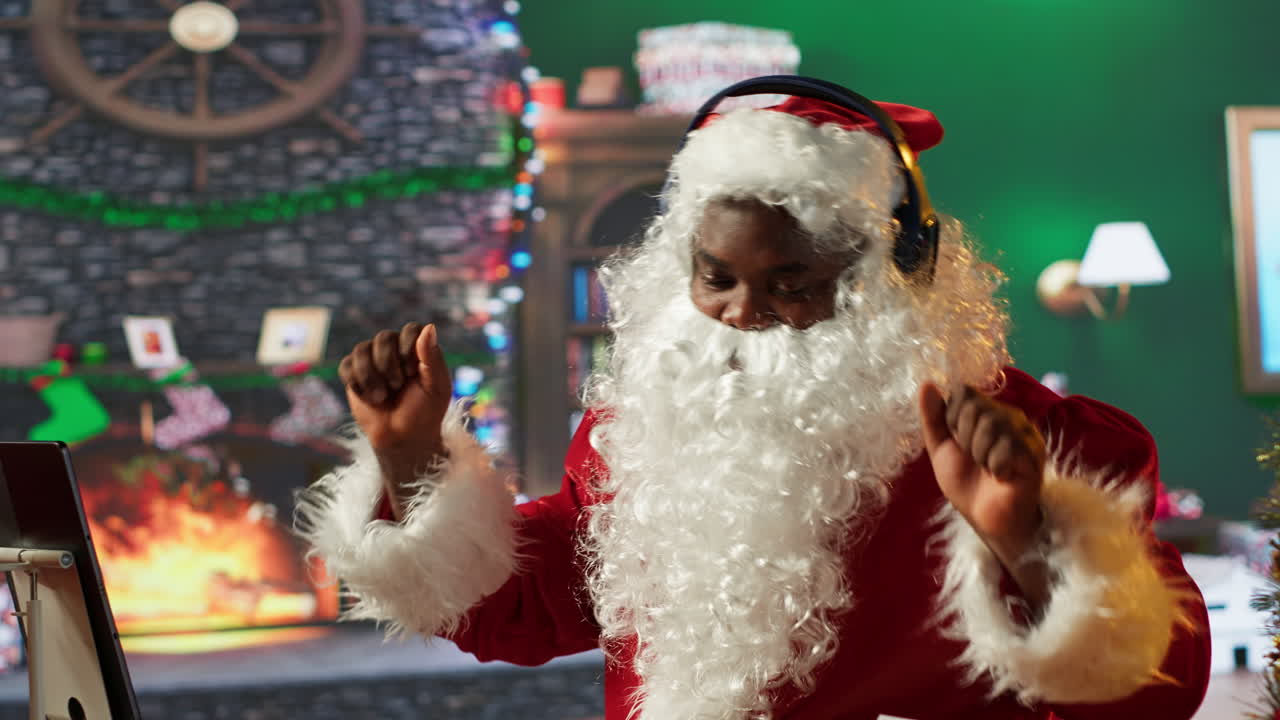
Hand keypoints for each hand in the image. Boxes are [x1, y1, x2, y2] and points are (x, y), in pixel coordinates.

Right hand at [339, 322, 451, 466]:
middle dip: (389, 365)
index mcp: (418, 349)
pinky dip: (357, 383)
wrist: (403, 438)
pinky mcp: (354, 374)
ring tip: (382, 396)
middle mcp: (394, 350)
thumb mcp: (436, 387)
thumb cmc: (425, 412)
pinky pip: (347, 365)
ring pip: (361, 350)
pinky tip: (369, 397)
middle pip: (383, 337)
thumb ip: (432, 357)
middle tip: (397, 387)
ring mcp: (372, 360)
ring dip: (371, 376)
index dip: (408, 348)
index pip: (411, 330)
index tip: (412, 372)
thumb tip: (429, 326)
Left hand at [919, 383, 1045, 555]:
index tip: (957, 442)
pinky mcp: (1035, 452)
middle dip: (965, 438)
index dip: (952, 418)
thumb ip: (933, 417)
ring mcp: (1025, 433)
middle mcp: (1009, 416)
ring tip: (987, 468)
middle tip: (974, 460)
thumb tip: (926, 384)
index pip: (964, 392)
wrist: (984, 518)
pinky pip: (1007, 446)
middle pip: (975, 406)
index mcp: (986, 411)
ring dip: (979, 453)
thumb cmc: (965, 483)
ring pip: (991, 424)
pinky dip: (995, 465)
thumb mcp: (940, 448)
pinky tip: (1002, 476)